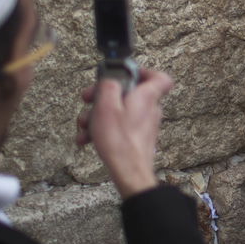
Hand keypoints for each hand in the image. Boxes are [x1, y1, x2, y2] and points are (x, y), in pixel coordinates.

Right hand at [76, 68, 173, 198]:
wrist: (129, 172)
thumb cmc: (119, 141)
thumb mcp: (106, 105)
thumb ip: (109, 85)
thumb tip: (110, 79)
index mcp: (146, 96)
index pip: (160, 77)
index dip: (143, 72)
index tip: (124, 73)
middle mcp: (149, 109)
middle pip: (128, 93)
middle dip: (104, 95)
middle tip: (88, 99)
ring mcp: (144, 124)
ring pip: (119, 111)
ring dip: (97, 115)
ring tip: (84, 125)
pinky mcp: (137, 137)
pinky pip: (118, 126)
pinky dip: (102, 129)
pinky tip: (86, 138)